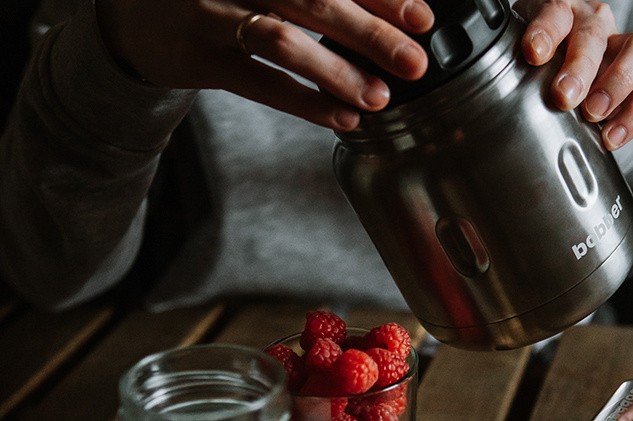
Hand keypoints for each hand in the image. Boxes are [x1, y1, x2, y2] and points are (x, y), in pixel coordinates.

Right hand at [95, 0, 433, 130]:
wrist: (132, 8)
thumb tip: (375, 10)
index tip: (420, 16)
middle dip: (370, 31)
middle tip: (414, 61)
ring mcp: (212, 13)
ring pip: (283, 41)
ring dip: (336, 72)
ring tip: (379, 98)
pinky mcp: (201, 59)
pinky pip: (260, 85)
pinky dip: (304, 102)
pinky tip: (341, 117)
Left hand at [513, 0, 632, 149]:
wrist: (564, 76)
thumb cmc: (532, 67)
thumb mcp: (513, 62)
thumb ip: (501, 75)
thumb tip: (468, 119)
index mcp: (559, 13)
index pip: (555, 11)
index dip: (545, 30)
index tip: (532, 53)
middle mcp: (592, 25)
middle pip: (593, 34)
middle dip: (580, 66)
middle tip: (564, 96)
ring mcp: (618, 50)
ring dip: (616, 83)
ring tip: (593, 113)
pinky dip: (631, 116)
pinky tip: (610, 138)